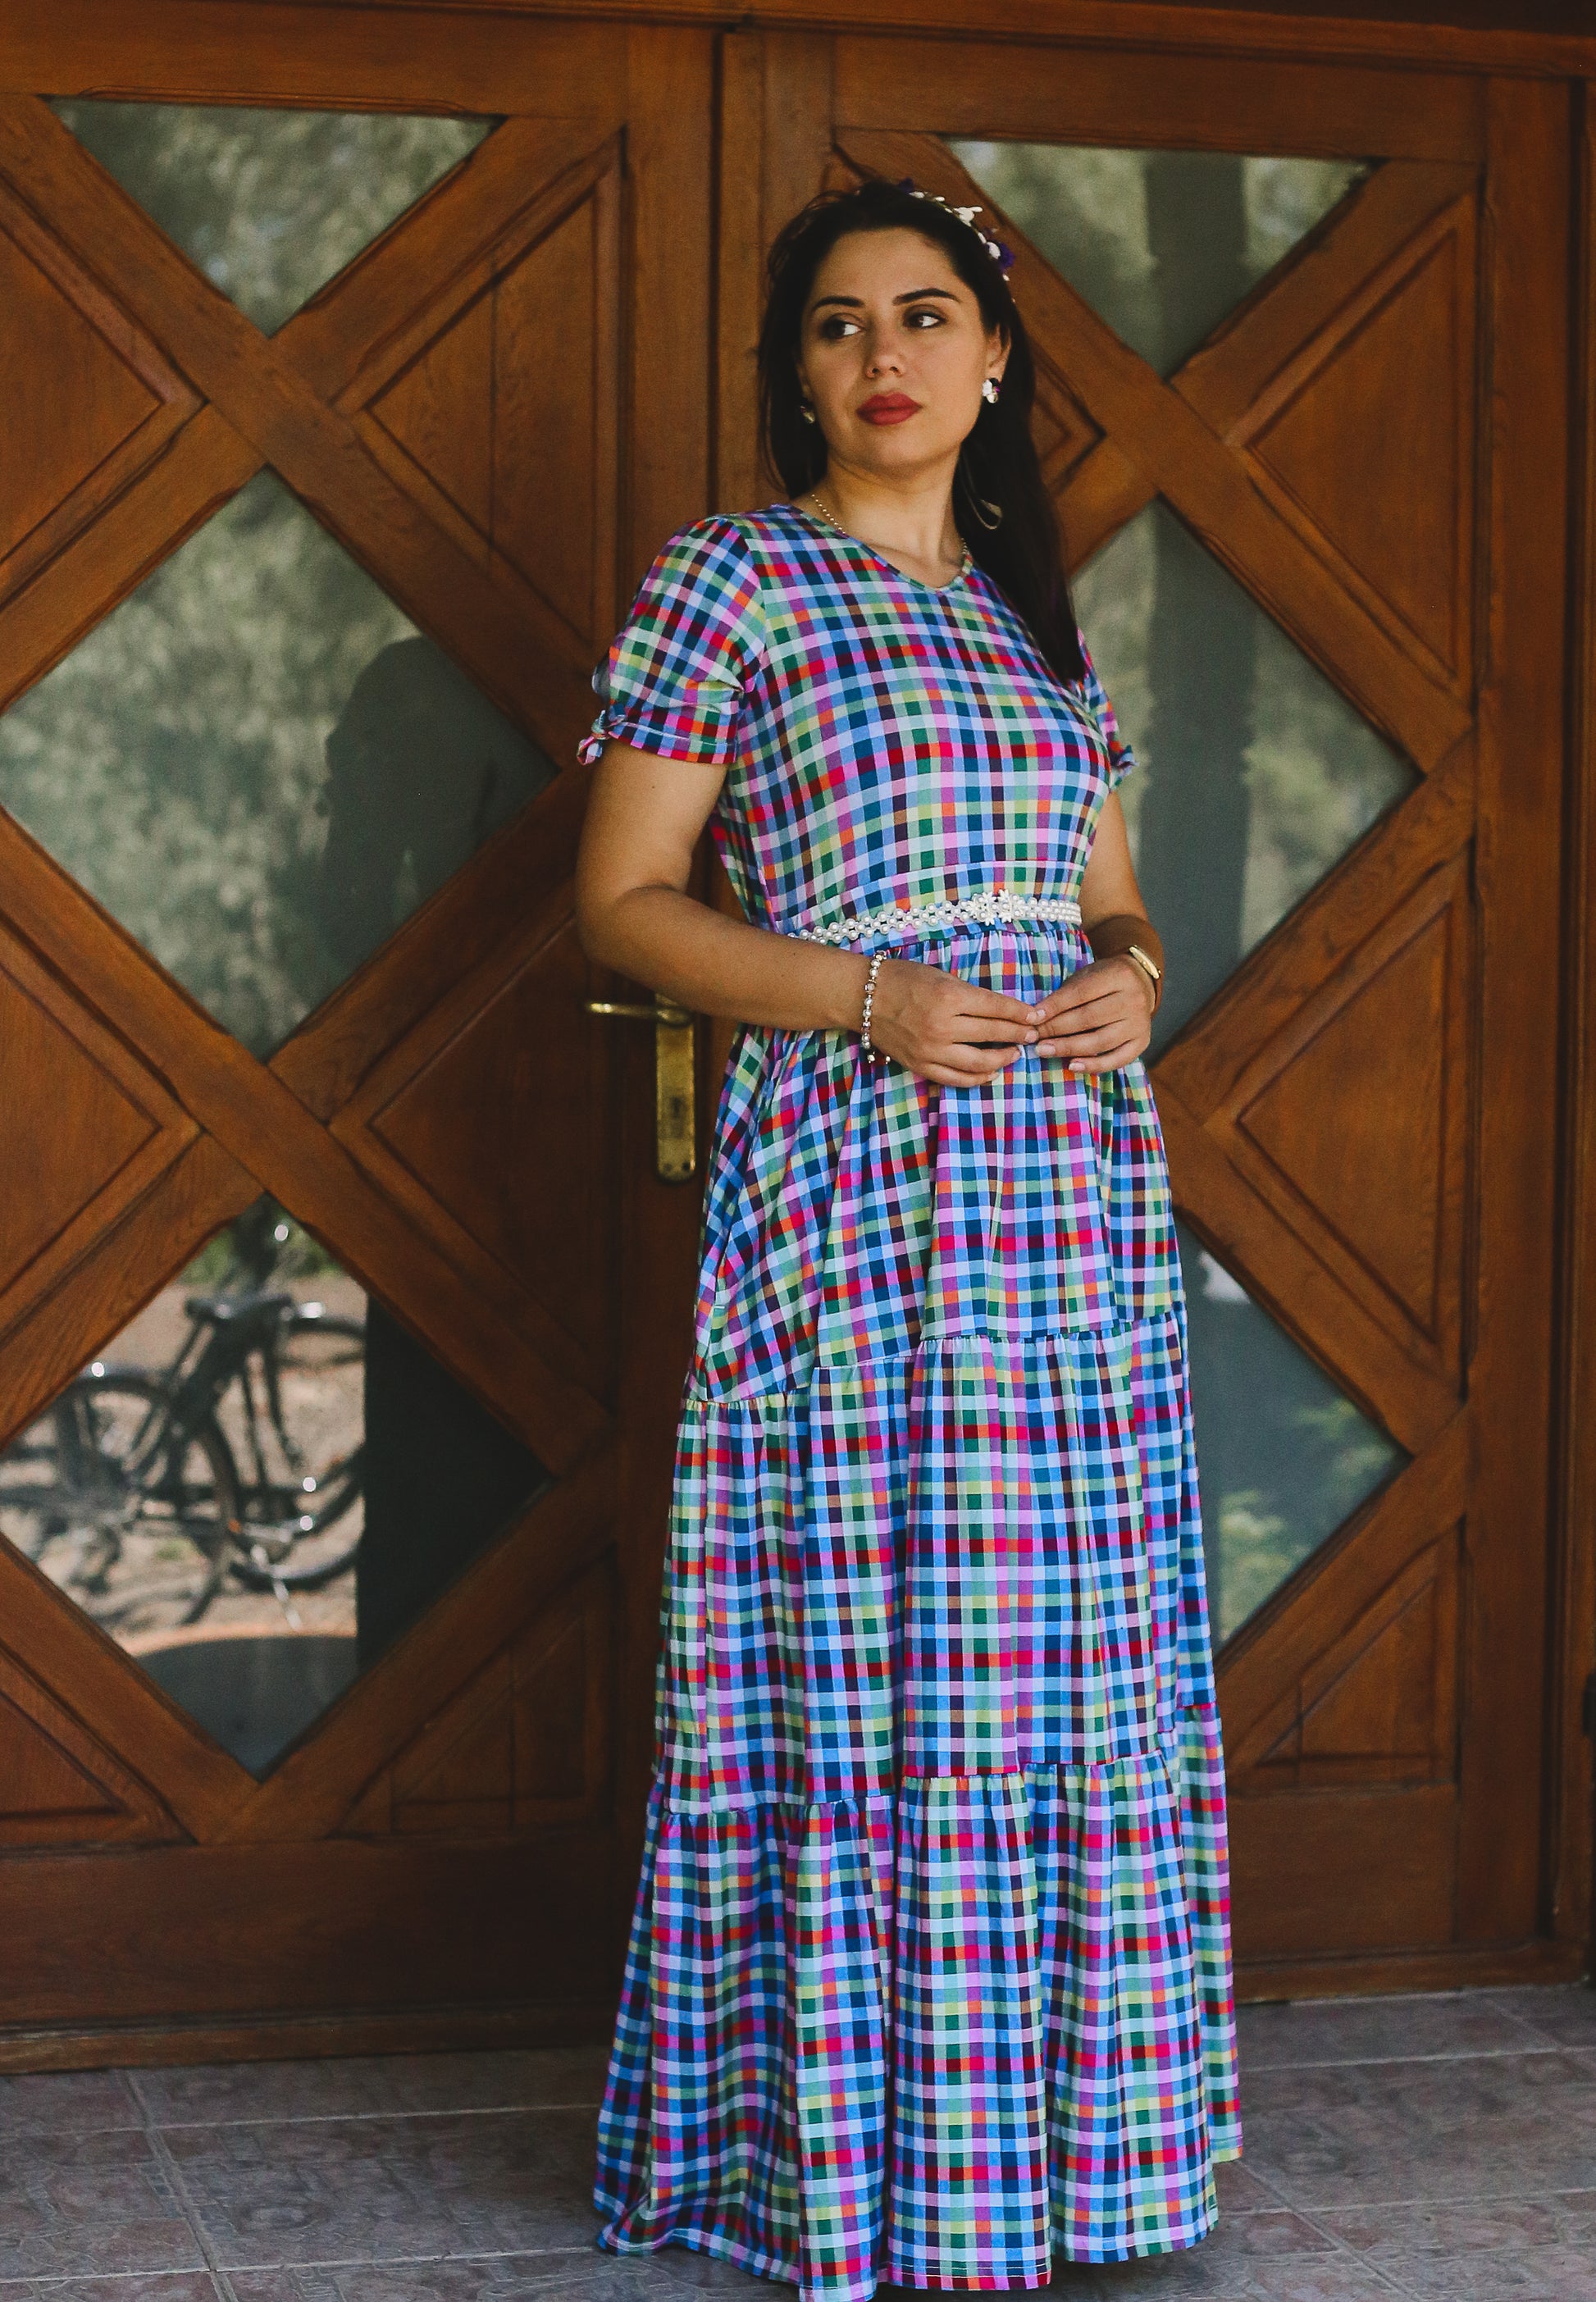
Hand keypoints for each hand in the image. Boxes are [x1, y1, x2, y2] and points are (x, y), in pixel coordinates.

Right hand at [866, 957, 1039, 1086]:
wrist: (863, 997)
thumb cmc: (904, 979)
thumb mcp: (941, 976)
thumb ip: (971, 995)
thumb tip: (1004, 1011)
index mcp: (948, 997)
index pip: (996, 1008)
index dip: (1020, 1013)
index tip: (1036, 1016)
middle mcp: (942, 1026)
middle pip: (993, 1034)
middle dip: (1018, 1035)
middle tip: (1032, 1035)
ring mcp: (931, 1050)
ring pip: (979, 1062)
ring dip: (1003, 1059)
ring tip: (1014, 1053)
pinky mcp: (921, 1066)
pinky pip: (957, 1078)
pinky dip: (978, 1077)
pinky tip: (991, 1072)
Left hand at [1033, 954, 1154, 1071]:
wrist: (1141, 984)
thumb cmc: (1104, 981)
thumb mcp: (1086, 977)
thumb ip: (1065, 995)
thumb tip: (1036, 1018)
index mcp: (1119, 975)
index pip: (1081, 993)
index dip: (1055, 1007)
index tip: (1033, 1018)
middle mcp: (1134, 999)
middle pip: (1089, 1019)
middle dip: (1057, 1029)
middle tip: (1033, 1038)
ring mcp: (1140, 1023)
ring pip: (1101, 1041)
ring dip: (1069, 1048)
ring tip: (1044, 1051)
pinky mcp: (1142, 1042)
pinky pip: (1117, 1059)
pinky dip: (1094, 1065)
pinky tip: (1072, 1065)